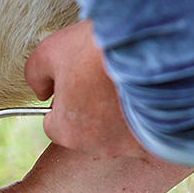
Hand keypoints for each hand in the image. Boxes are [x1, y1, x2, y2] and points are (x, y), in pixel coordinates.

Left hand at [25, 20, 142, 157]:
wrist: (152, 46)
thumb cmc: (96, 50)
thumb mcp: (49, 52)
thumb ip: (36, 75)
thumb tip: (41, 91)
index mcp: (67, 131)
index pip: (55, 123)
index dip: (64, 99)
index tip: (78, 80)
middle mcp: (99, 146)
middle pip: (88, 129)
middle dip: (93, 108)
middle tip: (104, 77)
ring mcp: (130, 145)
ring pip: (118, 132)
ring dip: (120, 112)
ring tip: (127, 82)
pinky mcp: (158, 138)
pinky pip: (146, 132)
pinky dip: (146, 116)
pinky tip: (148, 93)